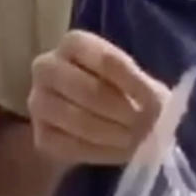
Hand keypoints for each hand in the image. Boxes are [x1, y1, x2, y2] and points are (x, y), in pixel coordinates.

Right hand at [28, 30, 167, 164]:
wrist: (95, 120)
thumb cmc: (120, 93)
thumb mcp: (137, 83)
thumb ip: (145, 90)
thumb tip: (158, 111)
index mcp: (73, 44)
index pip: (106, 60)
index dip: (134, 83)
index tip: (157, 103)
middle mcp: (46, 67)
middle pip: (89, 91)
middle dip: (123, 112)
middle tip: (146, 126)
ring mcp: (37, 101)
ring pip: (77, 120)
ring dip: (113, 134)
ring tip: (134, 140)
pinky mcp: (40, 135)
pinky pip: (70, 146)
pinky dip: (99, 151)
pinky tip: (117, 151)